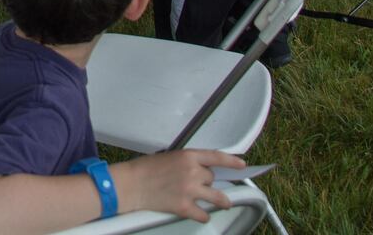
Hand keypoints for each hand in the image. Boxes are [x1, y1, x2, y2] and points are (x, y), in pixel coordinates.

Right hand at [116, 149, 245, 222]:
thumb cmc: (144, 169)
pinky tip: (201, 215)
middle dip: (208, 181)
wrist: (131, 185)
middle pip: (212, 178)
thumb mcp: (168, 157)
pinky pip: (203, 214)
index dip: (232, 161)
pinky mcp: (184, 207)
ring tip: (224, 203)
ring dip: (220, 201)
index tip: (241, 164)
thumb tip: (198, 170)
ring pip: (216, 197)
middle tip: (200, 184)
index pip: (217, 157)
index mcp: (187, 156)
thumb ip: (185, 162)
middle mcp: (192, 172)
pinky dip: (203, 216)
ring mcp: (190, 190)